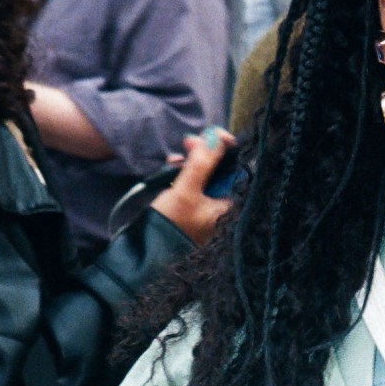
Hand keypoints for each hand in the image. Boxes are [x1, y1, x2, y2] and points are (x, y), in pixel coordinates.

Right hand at [151, 128, 234, 246]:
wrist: (148, 252)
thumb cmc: (172, 224)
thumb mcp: (186, 190)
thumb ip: (202, 163)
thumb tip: (216, 137)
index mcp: (230, 206)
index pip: (236, 170)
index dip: (225, 149)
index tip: (213, 133)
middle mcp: (222, 208)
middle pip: (219, 171)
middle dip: (204, 154)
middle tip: (189, 140)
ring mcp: (206, 210)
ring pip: (204, 177)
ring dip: (191, 163)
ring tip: (175, 157)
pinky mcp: (190, 211)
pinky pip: (192, 186)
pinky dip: (183, 175)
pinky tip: (172, 168)